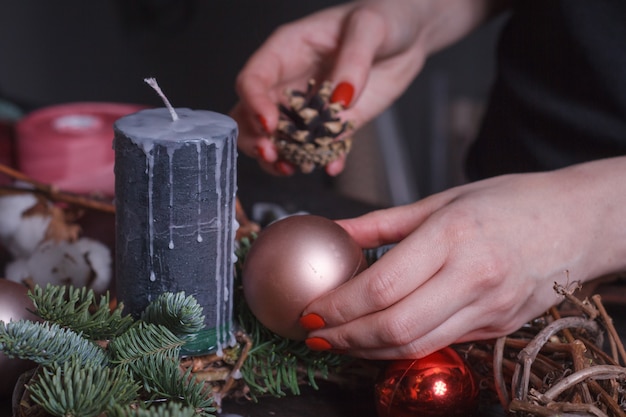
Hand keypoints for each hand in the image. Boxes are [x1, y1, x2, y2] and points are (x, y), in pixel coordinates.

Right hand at [231, 0, 496, 174]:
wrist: (409, 36)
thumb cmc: (384, 17)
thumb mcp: (370, 27)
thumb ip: (354, 60)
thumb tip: (340, 98)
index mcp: (287, 50)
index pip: (254, 78)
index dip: (254, 102)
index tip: (269, 123)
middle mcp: (291, 81)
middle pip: (252, 115)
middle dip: (256, 139)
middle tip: (273, 155)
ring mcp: (309, 106)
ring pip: (278, 138)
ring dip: (281, 157)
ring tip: (297, 168)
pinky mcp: (333, 124)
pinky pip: (319, 148)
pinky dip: (323, 161)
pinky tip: (332, 167)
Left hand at [300, 157, 625, 358]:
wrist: (578, 222)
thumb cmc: (511, 201)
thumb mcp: (442, 199)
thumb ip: (382, 222)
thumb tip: (335, 232)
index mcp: (454, 236)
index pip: (382, 286)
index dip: (338, 305)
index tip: (311, 308)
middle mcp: (474, 277)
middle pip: (395, 327)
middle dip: (344, 337)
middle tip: (315, 333)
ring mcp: (490, 308)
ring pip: (416, 345)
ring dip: (367, 350)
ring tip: (337, 341)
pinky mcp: (499, 327)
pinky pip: (440, 344)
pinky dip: (401, 347)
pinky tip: (378, 339)